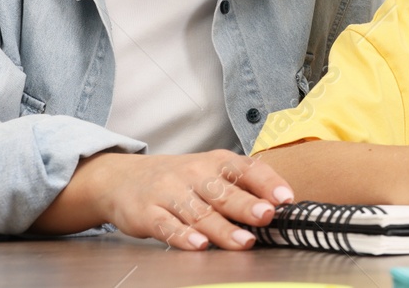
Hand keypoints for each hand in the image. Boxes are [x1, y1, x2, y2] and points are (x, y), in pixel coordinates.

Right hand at [72, 150, 292, 249]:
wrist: (122, 177)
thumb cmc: (180, 179)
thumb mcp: (211, 172)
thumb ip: (241, 187)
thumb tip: (278, 207)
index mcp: (216, 162)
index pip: (247, 168)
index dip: (267, 183)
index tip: (285, 198)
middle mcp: (194, 174)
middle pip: (224, 192)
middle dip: (247, 205)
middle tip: (267, 216)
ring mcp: (169, 193)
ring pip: (200, 212)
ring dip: (223, 229)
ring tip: (244, 242)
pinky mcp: (147, 213)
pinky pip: (167, 225)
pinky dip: (183, 236)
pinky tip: (198, 245)